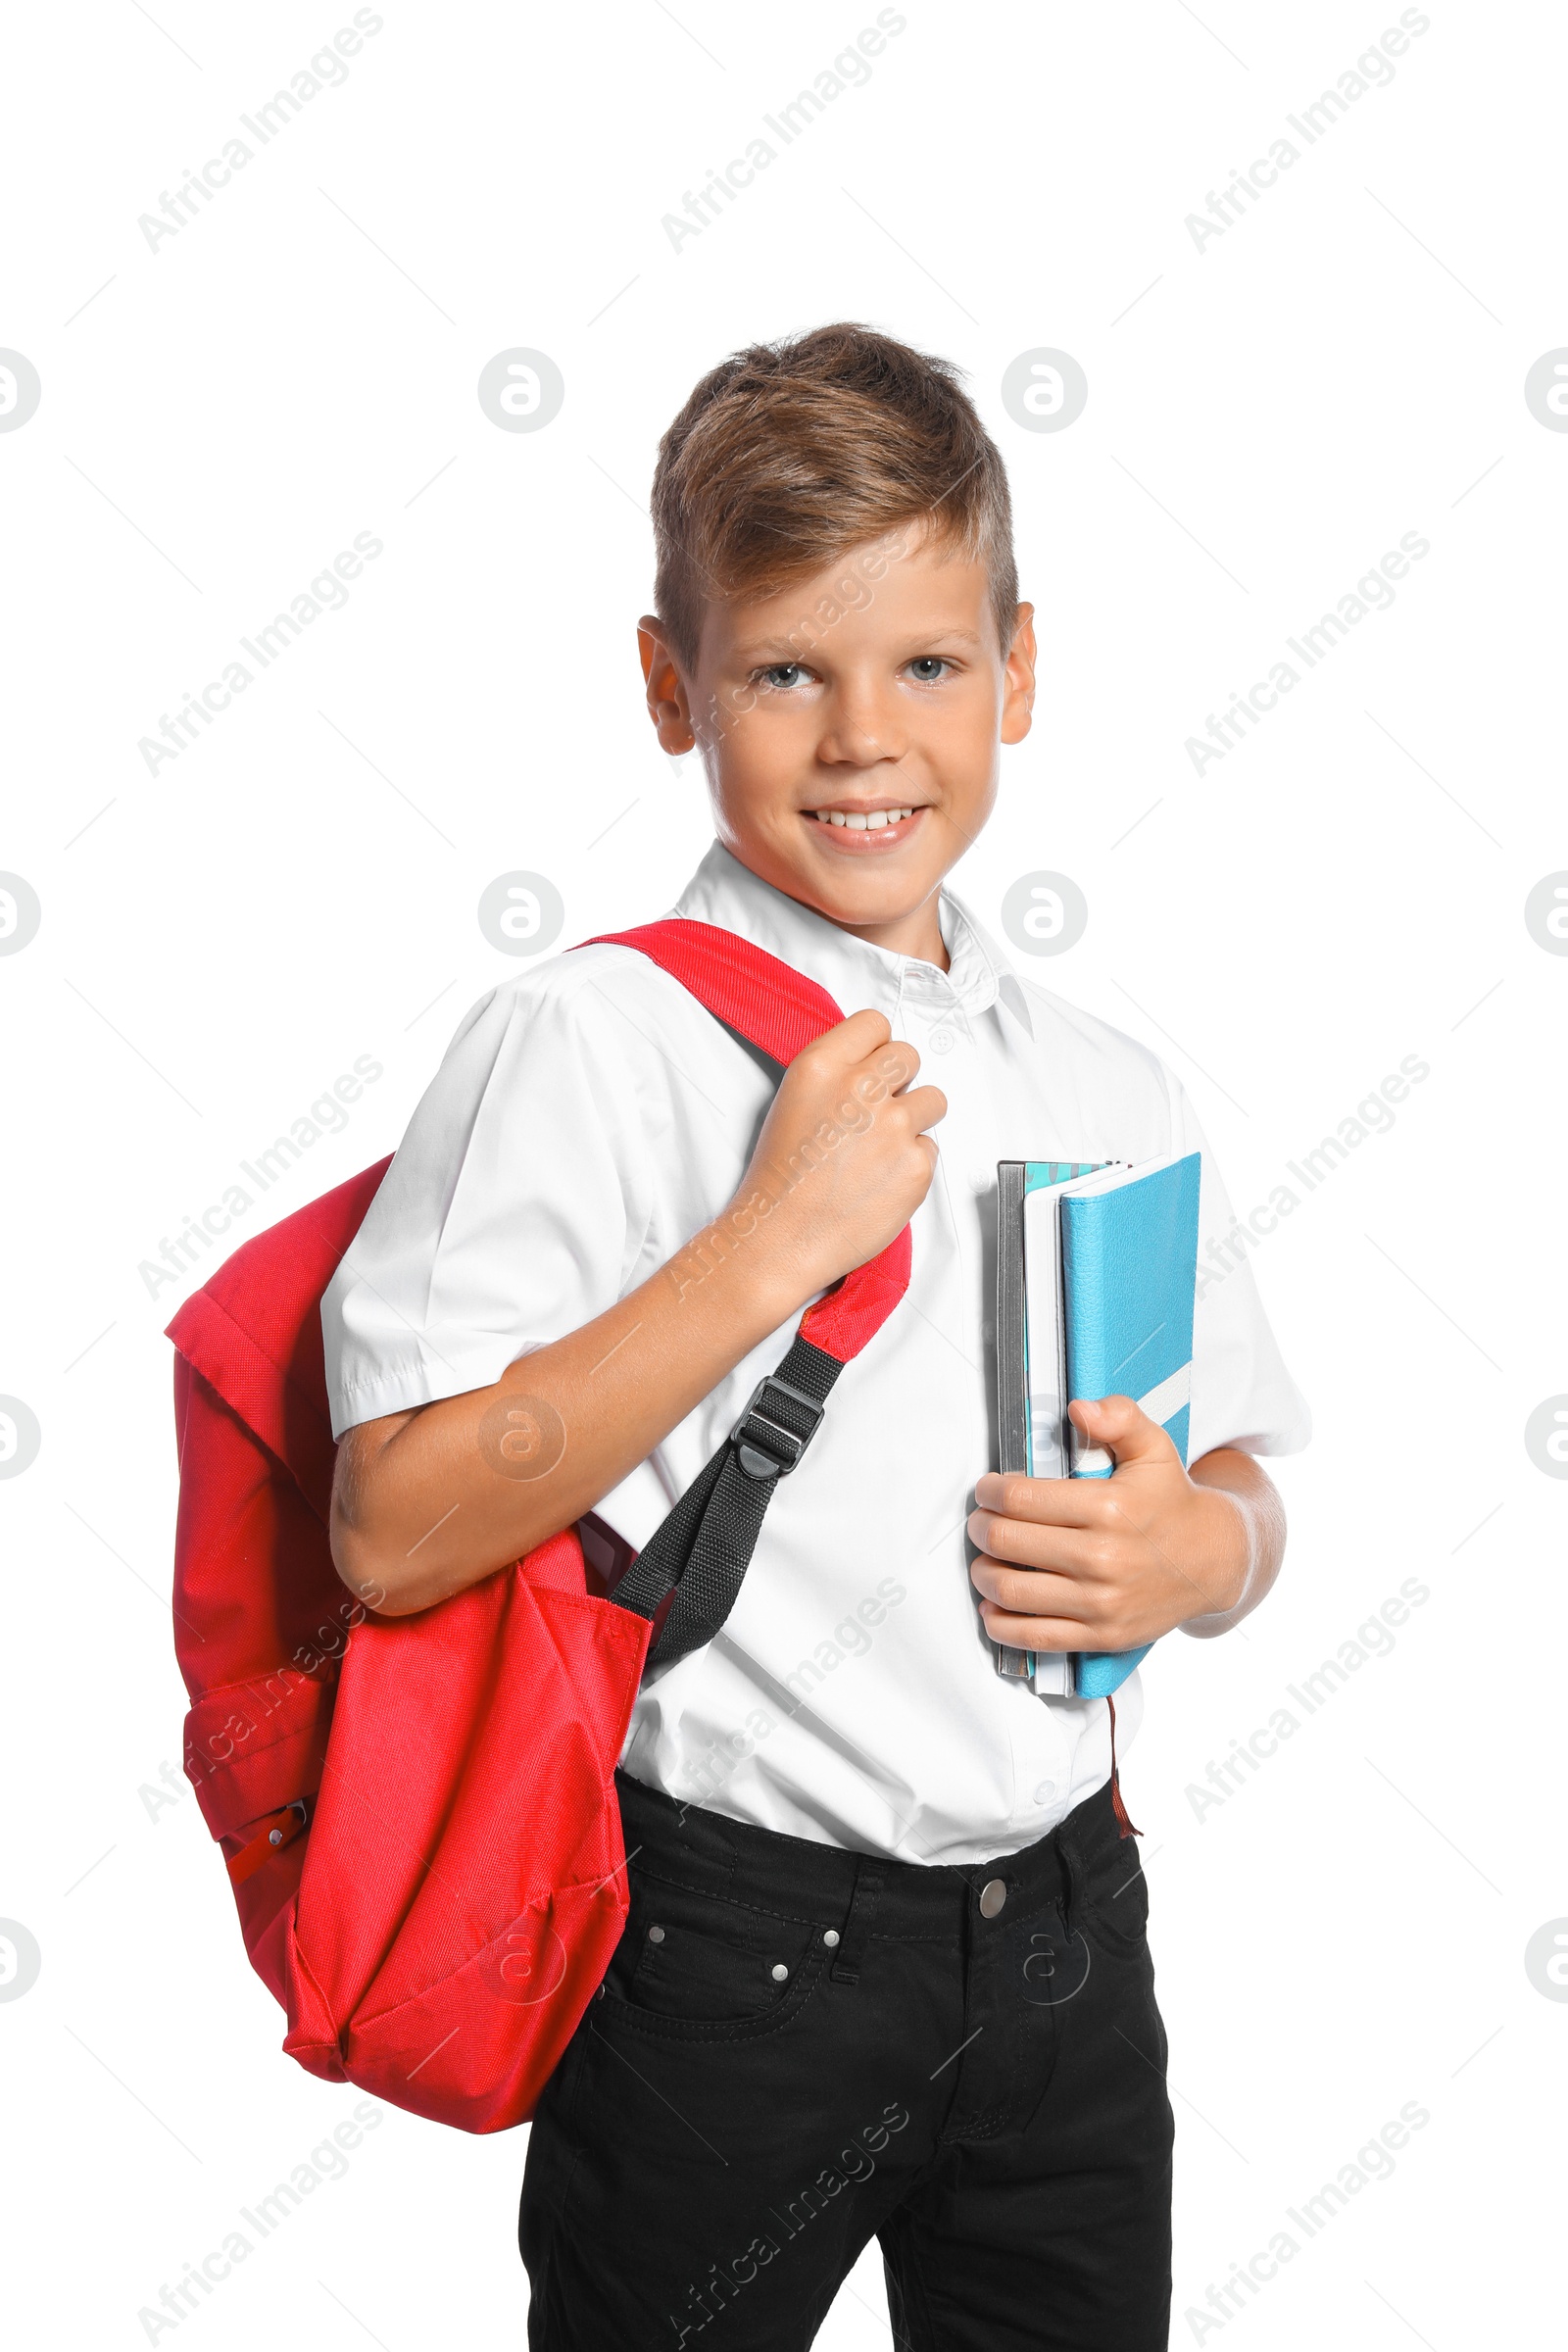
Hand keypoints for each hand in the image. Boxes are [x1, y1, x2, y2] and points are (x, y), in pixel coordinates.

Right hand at [730, 1011, 946, 1309]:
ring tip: (882, 1148)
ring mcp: (894, 1126)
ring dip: (915, 1119)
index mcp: (822, 1066)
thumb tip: (870, 1064)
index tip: (873, 1065)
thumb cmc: (780, 1179)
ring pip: (933, 1099)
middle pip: (909, 1055)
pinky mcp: (917, 1165)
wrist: (781, 1238)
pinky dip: (913, 1163)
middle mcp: (860, 1089)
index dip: (876, 1047)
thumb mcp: (793, 1101)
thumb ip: (835, 1074)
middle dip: (900, 1080)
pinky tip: (882, 1179)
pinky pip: (932, 1147)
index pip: (875, 1023)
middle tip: (880, 1109)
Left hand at [967, 1395, 1255, 1652]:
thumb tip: (1080, 1408)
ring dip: (983, 1573)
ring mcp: (1101, 1602)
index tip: (988, 1489)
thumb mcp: (1154, 1448)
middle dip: (981, 1527)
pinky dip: (1001, 1623)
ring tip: (985, 1560)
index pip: (1020, 1499)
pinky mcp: (1102, 1635)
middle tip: (981, 1521)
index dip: (991, 1492)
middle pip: (1006, 1542)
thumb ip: (1119, 1418)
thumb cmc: (1172, 1502)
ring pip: (1011, 1591)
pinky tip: (993, 1605)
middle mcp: (1102, 1557)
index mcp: (1108, 1508)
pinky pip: (1035, 1637)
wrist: (1214, 1561)